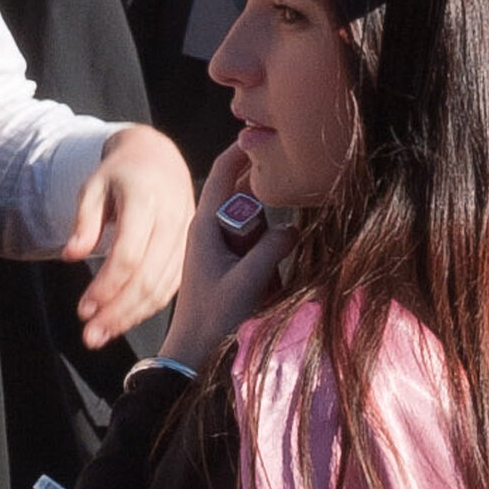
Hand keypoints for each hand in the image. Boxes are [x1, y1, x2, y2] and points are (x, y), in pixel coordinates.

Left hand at [60, 122, 194, 347]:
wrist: (159, 158)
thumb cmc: (120, 173)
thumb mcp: (94, 186)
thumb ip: (84, 221)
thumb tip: (71, 256)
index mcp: (147, 199)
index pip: (128, 254)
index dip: (106, 286)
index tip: (83, 309)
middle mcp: (173, 219)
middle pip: (147, 278)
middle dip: (117, 312)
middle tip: (90, 336)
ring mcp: (187, 237)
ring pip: (162, 287)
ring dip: (131, 317)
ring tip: (102, 334)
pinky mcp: (191, 251)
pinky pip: (171, 286)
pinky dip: (148, 307)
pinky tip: (124, 319)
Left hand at [169, 144, 289, 370]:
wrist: (194, 355)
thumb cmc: (214, 318)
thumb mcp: (248, 280)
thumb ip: (273, 247)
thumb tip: (294, 227)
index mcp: (205, 225)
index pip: (223, 173)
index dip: (243, 150)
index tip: (265, 133)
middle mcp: (210, 230)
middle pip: (245, 197)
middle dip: (265, 203)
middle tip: (280, 217)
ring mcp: (219, 248)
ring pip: (253, 224)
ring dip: (268, 237)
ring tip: (269, 268)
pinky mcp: (228, 265)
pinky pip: (254, 247)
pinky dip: (266, 256)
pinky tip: (269, 281)